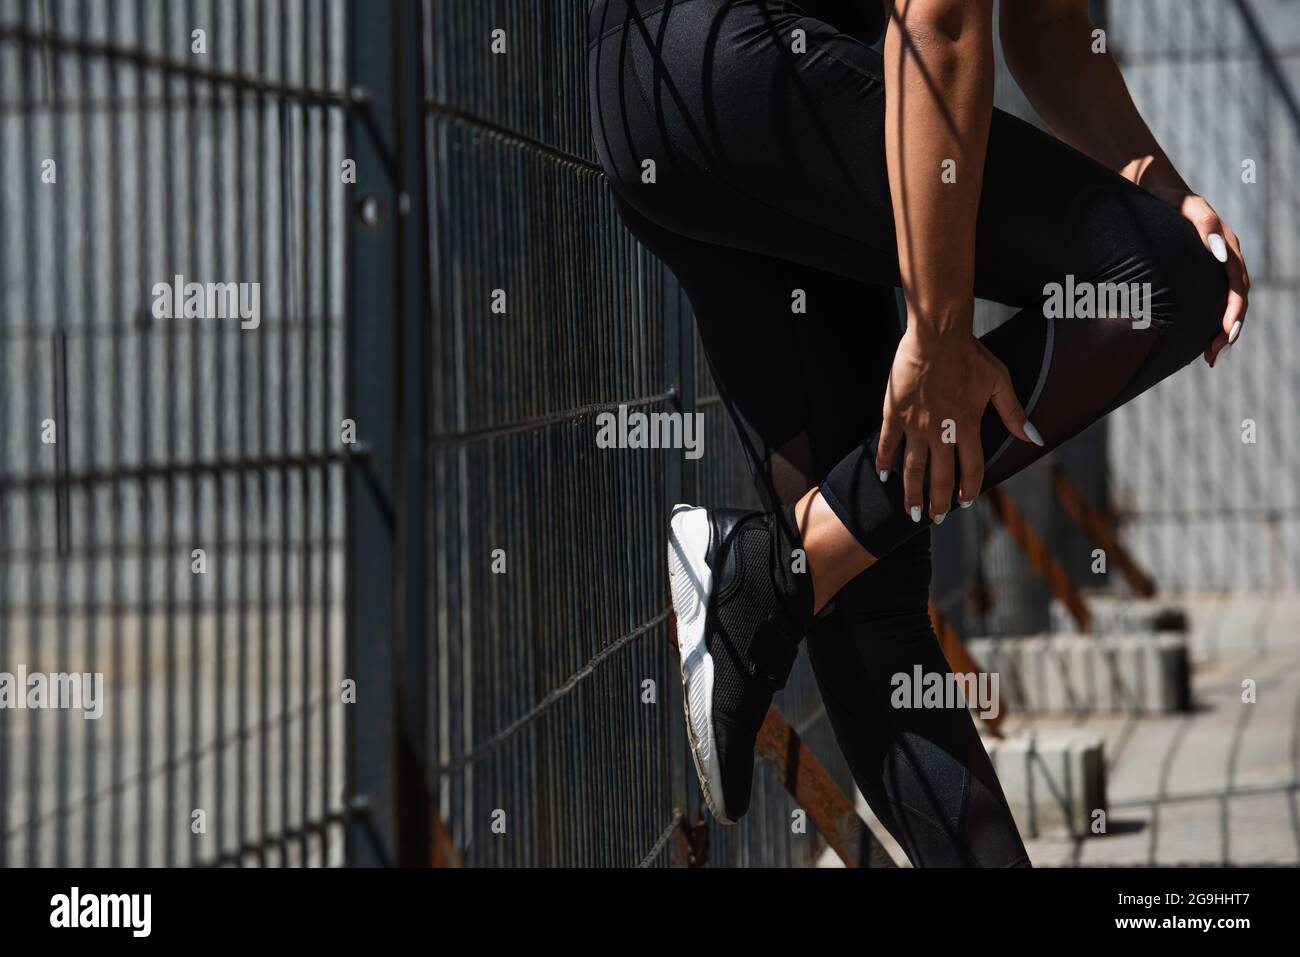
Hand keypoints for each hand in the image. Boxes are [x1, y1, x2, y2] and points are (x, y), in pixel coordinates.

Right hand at [876, 327, 1040, 522]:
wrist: (938, 335)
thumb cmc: (971, 355)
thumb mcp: (1000, 382)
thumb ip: (1015, 415)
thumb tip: (1036, 440)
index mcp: (968, 426)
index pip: (971, 469)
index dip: (968, 489)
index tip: (964, 502)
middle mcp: (942, 432)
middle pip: (940, 477)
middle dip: (939, 502)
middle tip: (936, 517)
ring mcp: (916, 424)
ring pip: (913, 468)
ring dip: (912, 493)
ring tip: (911, 511)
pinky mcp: (894, 413)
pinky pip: (887, 443)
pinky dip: (884, 461)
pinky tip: (883, 475)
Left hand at [1149, 188, 1249, 367]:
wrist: (1155, 189)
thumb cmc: (1169, 198)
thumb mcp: (1187, 205)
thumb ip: (1205, 224)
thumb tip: (1220, 254)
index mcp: (1226, 245)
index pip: (1237, 285)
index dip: (1234, 311)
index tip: (1227, 334)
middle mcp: (1224, 257)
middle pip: (1234, 299)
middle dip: (1228, 329)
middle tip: (1213, 355)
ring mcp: (1212, 265)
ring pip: (1224, 303)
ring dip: (1220, 330)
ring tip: (1209, 356)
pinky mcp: (1198, 271)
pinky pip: (1209, 298)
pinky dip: (1207, 320)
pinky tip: (1197, 339)